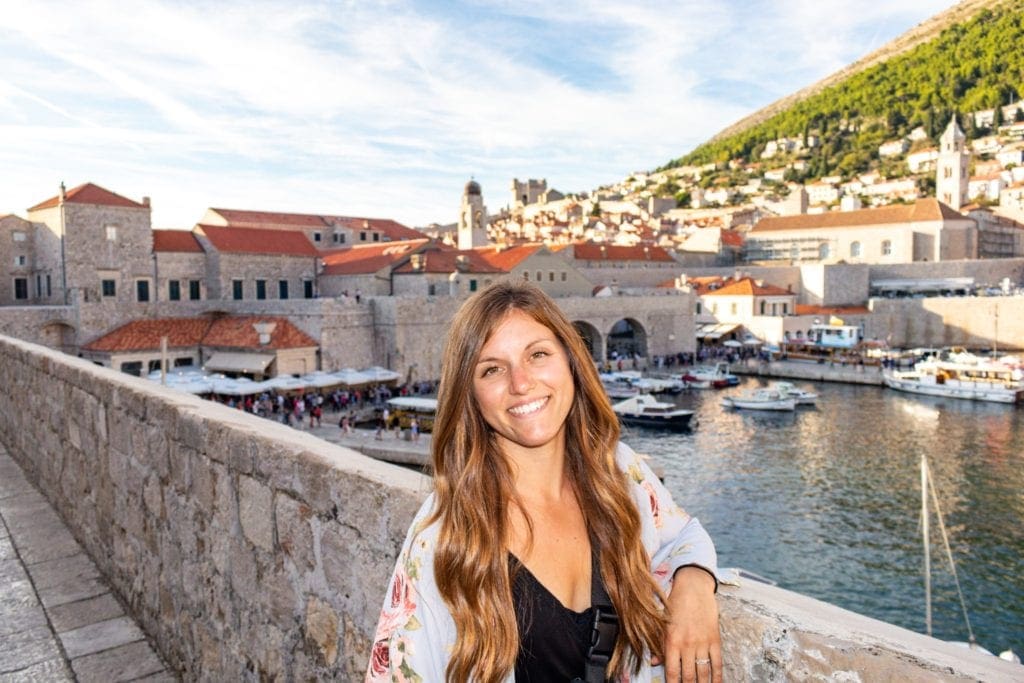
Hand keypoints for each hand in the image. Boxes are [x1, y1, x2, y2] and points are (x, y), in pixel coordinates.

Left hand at [657, 566, 721, 681]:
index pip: (672, 671)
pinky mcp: (715, 639)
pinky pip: (717, 663)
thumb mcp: (662, 622)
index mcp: (672, 640)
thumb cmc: (676, 603)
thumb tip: (654, 662)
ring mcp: (702, 643)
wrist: (694, 587)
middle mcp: (687, 644)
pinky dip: (717, 676)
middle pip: (688, 676)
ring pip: (703, 673)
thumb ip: (659, 644)